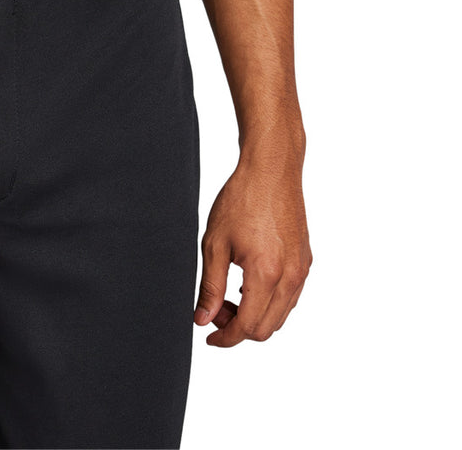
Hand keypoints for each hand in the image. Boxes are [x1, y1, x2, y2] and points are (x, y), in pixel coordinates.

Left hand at [194, 151, 311, 345]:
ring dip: (255, 316)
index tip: (209, 335)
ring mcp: (301, 270)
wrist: (271, 170)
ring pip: (280, 316)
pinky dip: (270, 302)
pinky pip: (290, 297)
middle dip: (238, 328)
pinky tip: (249, 283)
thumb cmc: (241, 199)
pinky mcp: (305, 261)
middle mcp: (290, 277)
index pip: (247, 327)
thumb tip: (203, 319)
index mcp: (266, 274)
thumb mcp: (215, 243)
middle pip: (266, 329)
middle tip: (215, 309)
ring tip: (229, 294)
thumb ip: (210, 286)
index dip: (225, 337)